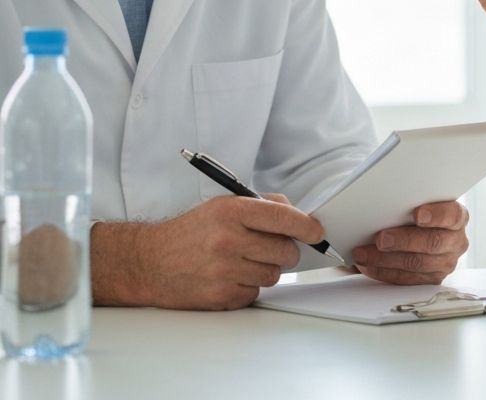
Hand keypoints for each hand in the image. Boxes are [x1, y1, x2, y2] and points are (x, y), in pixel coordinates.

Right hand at [91, 194, 326, 309]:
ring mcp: (224, 271)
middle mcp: (228, 240)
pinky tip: (232, 276)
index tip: (317, 232)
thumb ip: (262, 205)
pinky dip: (249, 286)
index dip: (306, 226)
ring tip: (245, 260)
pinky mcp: (220, 297)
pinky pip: (255, 293)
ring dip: (266, 269)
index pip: (282, 217)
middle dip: (286, 250)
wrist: (150, 262)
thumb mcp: (223, 205)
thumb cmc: (192, 231)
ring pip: (273, 274)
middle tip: (274, 247)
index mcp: (232, 211)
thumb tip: (296, 213)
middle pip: (284, 250)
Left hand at [352, 202, 469, 284]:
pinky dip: (384, 272)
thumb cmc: (420, 213)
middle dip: (403, 240)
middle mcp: (456, 241)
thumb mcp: (422, 202)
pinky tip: (369, 266)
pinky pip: (407, 280)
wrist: (426, 231)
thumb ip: (412, 202)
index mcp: (457, 217)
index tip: (417, 215)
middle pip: (433, 242)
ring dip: (386, 260)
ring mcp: (446, 263)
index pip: (452, 215)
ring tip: (364, 254)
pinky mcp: (432, 280)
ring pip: (417, 264)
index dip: (436, 215)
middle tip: (381, 239)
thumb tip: (386, 202)